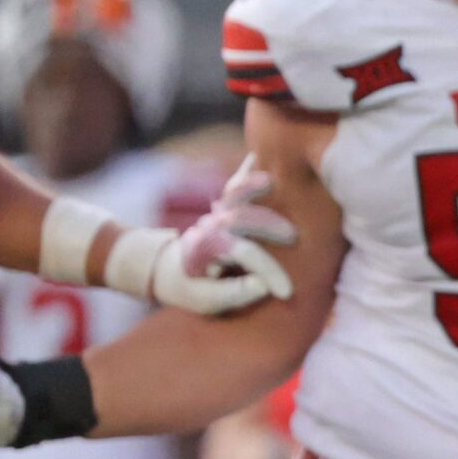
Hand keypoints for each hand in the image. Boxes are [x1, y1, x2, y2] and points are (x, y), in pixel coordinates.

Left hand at [149, 158, 297, 313]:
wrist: (165, 270)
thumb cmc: (190, 290)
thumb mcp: (206, 301)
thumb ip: (232, 293)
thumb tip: (262, 283)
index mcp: (208, 252)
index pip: (245, 253)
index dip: (269, 272)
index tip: (286, 292)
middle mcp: (210, 227)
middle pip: (241, 217)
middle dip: (268, 224)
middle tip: (292, 236)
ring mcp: (216, 215)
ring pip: (235, 195)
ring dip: (255, 187)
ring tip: (273, 183)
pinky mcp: (224, 208)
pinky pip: (235, 187)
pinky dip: (248, 173)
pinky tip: (258, 157)